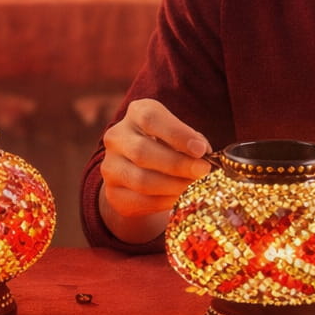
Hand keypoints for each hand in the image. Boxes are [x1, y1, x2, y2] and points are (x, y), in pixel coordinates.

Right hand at [99, 99, 210, 240]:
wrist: (141, 173)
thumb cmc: (169, 147)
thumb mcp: (180, 136)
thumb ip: (192, 142)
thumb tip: (204, 156)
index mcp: (136, 113)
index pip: (150, 118)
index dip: (177, 134)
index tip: (201, 150)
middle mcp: (117, 137)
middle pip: (143, 152)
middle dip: (178, 164)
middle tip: (203, 172)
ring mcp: (110, 166)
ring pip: (142, 180)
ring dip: (174, 186)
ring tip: (195, 187)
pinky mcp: (113, 193)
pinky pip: (140, 200)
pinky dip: (165, 201)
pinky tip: (181, 198)